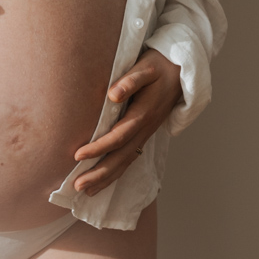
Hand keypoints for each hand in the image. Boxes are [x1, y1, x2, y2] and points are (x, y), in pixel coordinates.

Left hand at [71, 50, 182, 195]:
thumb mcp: (146, 68)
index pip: (118, 136)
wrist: (182, 71)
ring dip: (106, 178)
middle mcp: (145, 128)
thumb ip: (130, 81)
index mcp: (144, 113)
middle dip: (99, 173)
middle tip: (77, 186)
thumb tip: (112, 95)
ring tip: (85, 191)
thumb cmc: (159, 67)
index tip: (78, 155)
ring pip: (126, 161)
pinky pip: (130, 157)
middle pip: (121, 157)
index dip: (99, 147)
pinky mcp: (144, 134)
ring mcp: (146, 133)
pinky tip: (102, 181)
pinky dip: (116, 172)